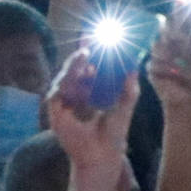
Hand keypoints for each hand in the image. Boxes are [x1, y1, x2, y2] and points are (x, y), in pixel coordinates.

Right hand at [46, 50, 136, 177]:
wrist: (104, 154)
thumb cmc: (114, 132)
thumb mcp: (125, 104)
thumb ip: (129, 86)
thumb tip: (135, 66)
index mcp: (91, 90)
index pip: (88, 66)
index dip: (89, 51)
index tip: (93, 36)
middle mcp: (77, 94)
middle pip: (74, 69)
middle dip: (80, 54)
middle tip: (90, 43)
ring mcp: (65, 103)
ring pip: (64, 77)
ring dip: (74, 66)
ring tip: (86, 57)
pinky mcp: (55, 113)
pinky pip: (55, 92)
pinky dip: (65, 83)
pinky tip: (76, 77)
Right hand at [146, 20, 190, 112]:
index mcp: (188, 36)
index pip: (181, 17)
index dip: (180, 7)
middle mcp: (172, 41)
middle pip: (165, 26)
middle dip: (169, 25)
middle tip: (177, 30)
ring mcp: (161, 54)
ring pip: (157, 44)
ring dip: (166, 51)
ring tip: (176, 60)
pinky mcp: (153, 69)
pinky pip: (153, 63)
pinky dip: (162, 67)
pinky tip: (172, 73)